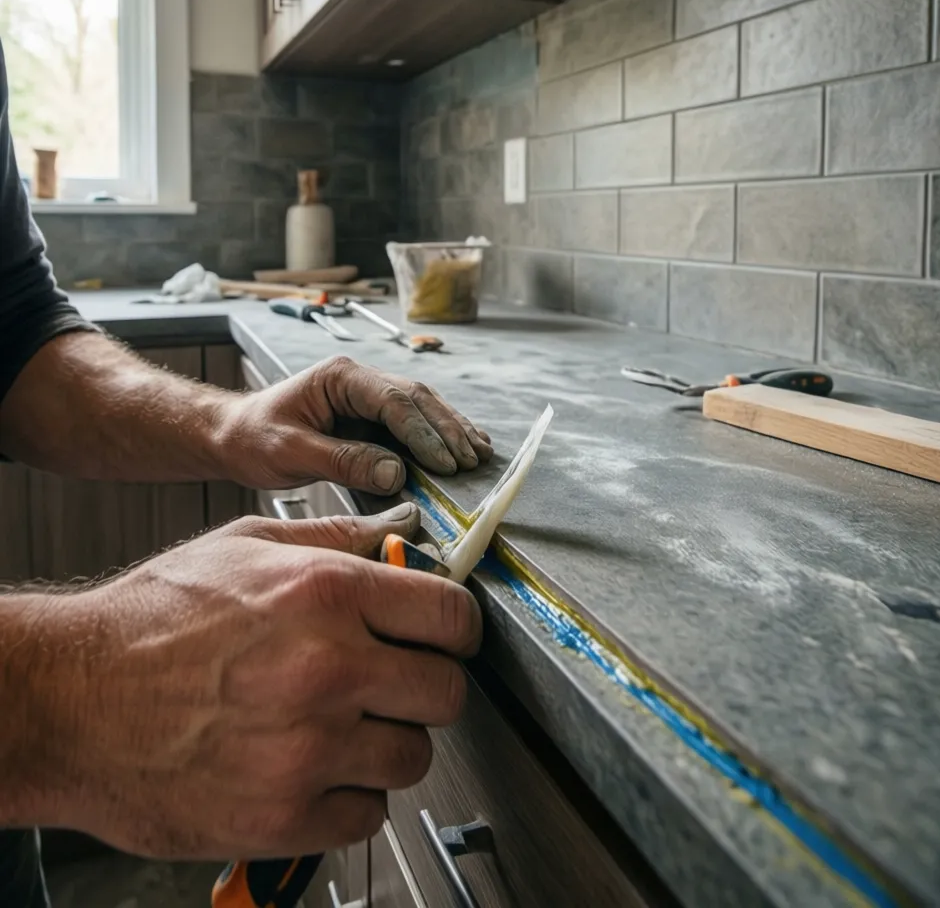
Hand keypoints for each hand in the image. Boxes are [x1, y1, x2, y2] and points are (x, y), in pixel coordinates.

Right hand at [14, 504, 480, 857]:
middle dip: (428, 685)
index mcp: (326, 594)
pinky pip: (368, 814)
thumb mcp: (246, 546)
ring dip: (388, 742)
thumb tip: (399, 533)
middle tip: (395, 682)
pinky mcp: (282, 815)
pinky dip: (350, 795)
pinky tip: (314, 767)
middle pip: (448, 692)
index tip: (447, 637)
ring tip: (342, 725)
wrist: (71, 700)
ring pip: (414, 757)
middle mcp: (327, 670)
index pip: (452, 616)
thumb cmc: (152, 620)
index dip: (458, 627)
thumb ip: (336, 538)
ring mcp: (308, 749)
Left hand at [216, 356, 492, 494]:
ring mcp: (368, 395)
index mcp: (340, 378)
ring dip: (453, 430)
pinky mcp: (371, 415)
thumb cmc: (253, 439)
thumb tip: (395, 474)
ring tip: (481, 453)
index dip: (424, 433)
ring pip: (423, 407)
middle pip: (418, 399)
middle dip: (449, 430)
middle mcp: (360, 379)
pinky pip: (414, 421)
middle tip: (472, 461)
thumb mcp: (290, 452)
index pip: (394, 401)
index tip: (445, 463)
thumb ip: (342, 462)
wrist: (232, 434)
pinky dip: (441, 435)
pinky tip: (465, 446)